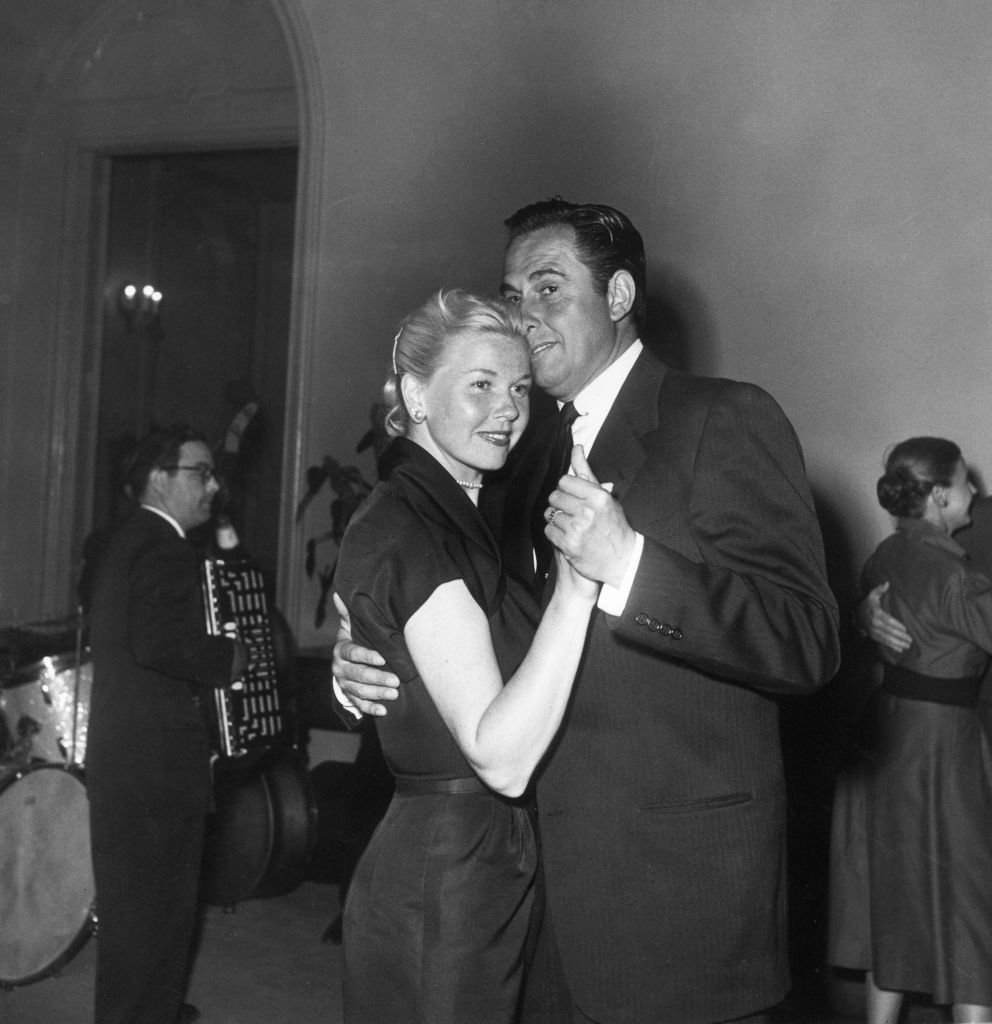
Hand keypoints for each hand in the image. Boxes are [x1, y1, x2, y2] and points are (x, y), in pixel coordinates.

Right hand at [331, 592, 398, 715]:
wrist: (343, 662)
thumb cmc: (353, 639)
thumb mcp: (349, 625)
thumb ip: (347, 612)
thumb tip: (340, 593)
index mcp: (341, 650)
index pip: (353, 653)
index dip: (366, 656)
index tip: (383, 658)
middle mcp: (340, 668)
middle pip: (358, 675)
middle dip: (377, 678)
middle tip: (395, 681)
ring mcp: (345, 684)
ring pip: (359, 691)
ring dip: (377, 694)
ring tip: (394, 694)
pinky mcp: (350, 696)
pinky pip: (359, 704)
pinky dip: (371, 709)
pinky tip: (383, 711)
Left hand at [545, 445, 636, 589]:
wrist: (622, 560)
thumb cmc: (614, 526)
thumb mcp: (606, 498)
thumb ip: (587, 474)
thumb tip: (576, 448)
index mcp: (598, 496)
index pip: (565, 481)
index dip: (566, 489)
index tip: (573, 496)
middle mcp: (588, 511)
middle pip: (555, 496)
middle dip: (560, 503)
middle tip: (570, 511)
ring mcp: (577, 528)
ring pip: (550, 514)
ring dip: (557, 519)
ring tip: (570, 525)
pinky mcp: (568, 544)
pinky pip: (548, 531)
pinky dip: (554, 533)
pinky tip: (567, 535)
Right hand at [858, 582, 911, 652]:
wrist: (856, 614)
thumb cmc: (867, 604)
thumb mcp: (872, 595)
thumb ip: (879, 590)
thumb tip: (887, 583)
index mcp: (876, 613)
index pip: (888, 620)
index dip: (896, 625)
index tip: (905, 630)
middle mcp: (874, 623)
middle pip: (888, 631)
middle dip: (900, 636)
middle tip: (910, 640)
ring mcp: (873, 631)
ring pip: (886, 638)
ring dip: (897, 643)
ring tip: (907, 646)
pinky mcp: (873, 635)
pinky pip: (883, 642)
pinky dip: (891, 646)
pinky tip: (900, 649)